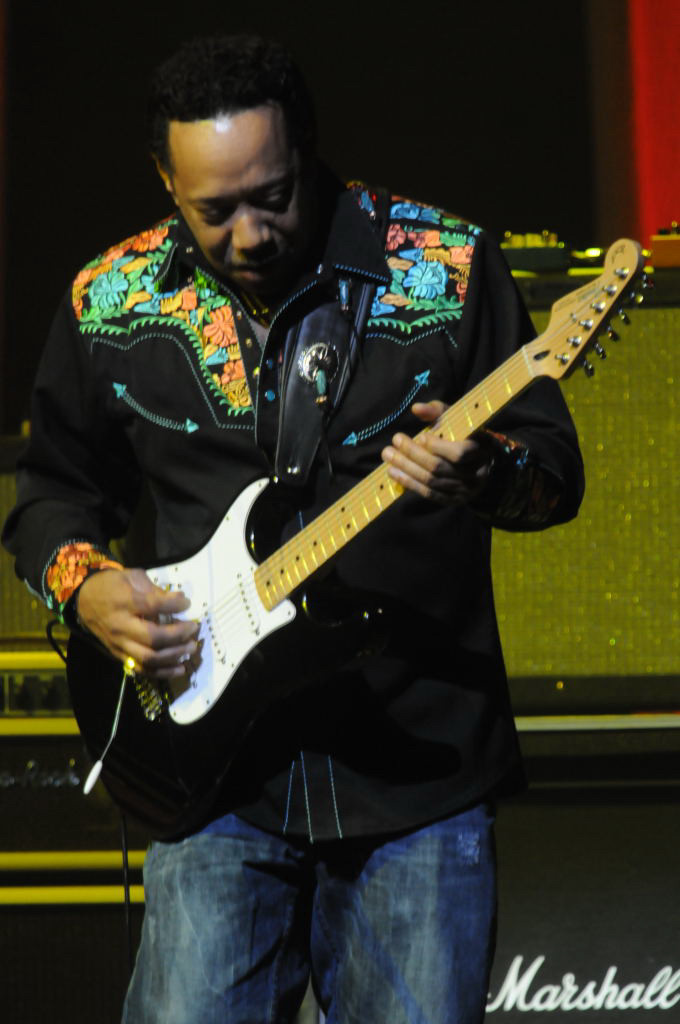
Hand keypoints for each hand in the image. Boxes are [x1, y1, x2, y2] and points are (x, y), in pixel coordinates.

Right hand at [75, 568, 198, 678]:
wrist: (84, 600)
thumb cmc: (112, 585)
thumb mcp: (132, 577)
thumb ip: (155, 589)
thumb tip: (180, 599)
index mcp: (123, 601)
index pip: (152, 606)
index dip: (174, 605)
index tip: (187, 603)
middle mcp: (120, 626)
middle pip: (153, 638)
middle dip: (178, 635)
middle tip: (193, 628)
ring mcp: (119, 644)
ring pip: (149, 658)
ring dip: (174, 656)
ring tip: (191, 647)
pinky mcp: (119, 656)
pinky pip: (142, 669)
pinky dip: (163, 672)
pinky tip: (180, 668)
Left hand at [381, 400, 493, 505]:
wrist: (483, 463)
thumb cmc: (465, 435)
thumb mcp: (456, 419)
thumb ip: (436, 411)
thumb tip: (416, 409)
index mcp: (480, 449)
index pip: (459, 453)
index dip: (438, 447)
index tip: (420, 437)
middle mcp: (475, 473)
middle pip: (439, 468)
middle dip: (412, 455)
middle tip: (392, 445)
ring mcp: (465, 490)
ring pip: (431, 482)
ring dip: (406, 470)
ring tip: (388, 457)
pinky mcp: (454, 500)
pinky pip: (430, 494)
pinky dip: (410, 484)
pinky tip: (394, 473)